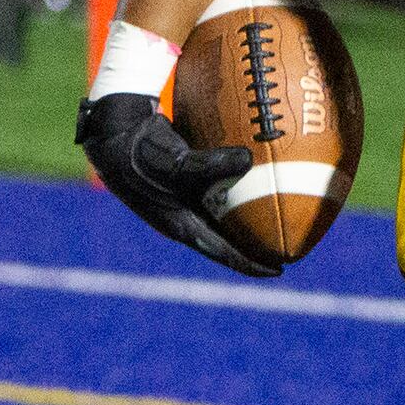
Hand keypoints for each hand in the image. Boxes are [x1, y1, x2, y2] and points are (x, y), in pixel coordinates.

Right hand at [76, 92, 279, 276]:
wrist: (117, 134)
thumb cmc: (143, 157)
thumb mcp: (178, 165)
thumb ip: (213, 165)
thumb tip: (249, 159)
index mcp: (182, 226)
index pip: (223, 253)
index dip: (250, 264)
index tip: (279, 270)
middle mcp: (185, 216)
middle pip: (228, 235)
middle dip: (256, 240)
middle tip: (287, 239)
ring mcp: (184, 197)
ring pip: (225, 209)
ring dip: (249, 209)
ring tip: (281, 204)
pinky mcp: (185, 176)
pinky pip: (219, 181)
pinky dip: (239, 179)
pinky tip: (260, 164)